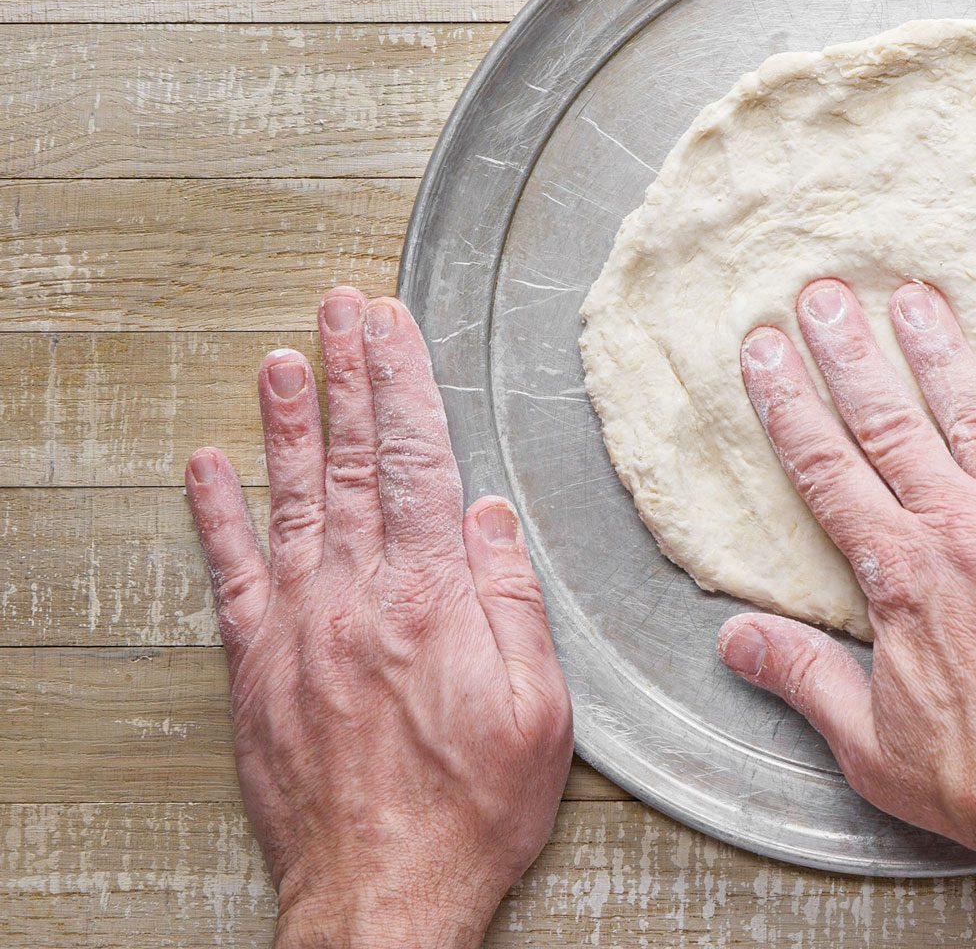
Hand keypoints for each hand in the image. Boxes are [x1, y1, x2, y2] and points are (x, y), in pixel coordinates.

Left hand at [185, 288, 572, 948]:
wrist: (381, 895)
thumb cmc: (469, 811)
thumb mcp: (540, 709)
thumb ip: (513, 603)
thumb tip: (490, 517)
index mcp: (434, 598)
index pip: (416, 461)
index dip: (404, 385)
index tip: (394, 327)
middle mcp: (359, 597)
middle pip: (350, 462)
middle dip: (346, 376)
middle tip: (338, 310)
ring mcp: (299, 628)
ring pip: (291, 500)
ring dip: (285, 422)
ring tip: (281, 358)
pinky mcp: (257, 667)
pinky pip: (232, 573)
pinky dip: (217, 514)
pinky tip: (209, 465)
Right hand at [720, 279, 975, 948]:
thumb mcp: (871, 745)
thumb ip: (803, 677)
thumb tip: (735, 641)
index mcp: (900, 575)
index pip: (826, 469)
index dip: (788, 404)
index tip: (765, 351)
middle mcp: (962, 528)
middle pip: (890, 420)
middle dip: (849, 351)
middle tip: (823, 292)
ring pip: (974, 412)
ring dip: (938, 349)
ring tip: (913, 295)